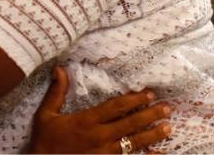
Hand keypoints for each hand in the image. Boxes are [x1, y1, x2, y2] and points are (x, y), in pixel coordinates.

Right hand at [29, 66, 171, 153]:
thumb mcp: (45, 114)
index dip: (133, 99)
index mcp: (86, 121)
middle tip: (166, 108)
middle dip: (149, 115)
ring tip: (168, 128)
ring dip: (152, 135)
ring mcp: (104, 153)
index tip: (148, 93)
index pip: (115, 107)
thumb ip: (56, 92)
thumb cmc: (45, 140)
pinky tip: (158, 154)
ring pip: (134, 142)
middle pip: (130, 124)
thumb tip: (60, 68)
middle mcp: (99, 136)